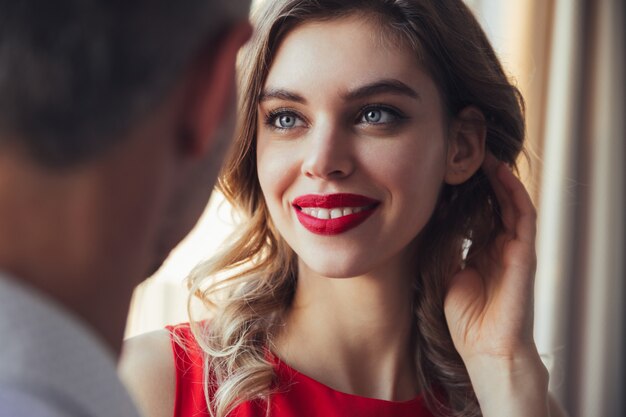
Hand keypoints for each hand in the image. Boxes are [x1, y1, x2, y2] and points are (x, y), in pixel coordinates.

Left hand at [445, 153, 536, 360]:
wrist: (484, 347)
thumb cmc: (466, 318)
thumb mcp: (447, 274)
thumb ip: (446, 249)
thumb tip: (431, 222)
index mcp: (483, 252)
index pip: (479, 213)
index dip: (469, 191)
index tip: (451, 171)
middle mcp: (501, 247)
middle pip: (497, 203)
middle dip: (485, 179)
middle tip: (469, 154)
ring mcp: (515, 249)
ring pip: (512, 204)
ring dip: (501, 179)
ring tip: (486, 156)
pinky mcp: (525, 254)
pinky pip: (523, 217)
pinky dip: (514, 194)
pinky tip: (502, 175)